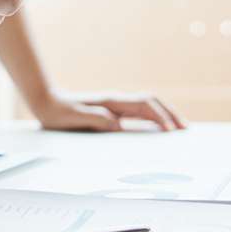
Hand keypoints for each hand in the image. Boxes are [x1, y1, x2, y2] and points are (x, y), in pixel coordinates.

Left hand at [29, 92, 186, 131]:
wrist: (45, 101)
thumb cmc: (57, 112)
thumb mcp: (74, 118)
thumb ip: (95, 119)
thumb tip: (117, 125)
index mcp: (110, 102)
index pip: (144, 106)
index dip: (159, 117)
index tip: (170, 130)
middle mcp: (116, 101)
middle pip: (151, 103)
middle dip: (170, 114)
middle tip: (185, 130)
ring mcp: (114, 105)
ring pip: (147, 107)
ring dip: (164, 116)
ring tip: (178, 130)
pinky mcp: (111, 111)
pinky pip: (138, 113)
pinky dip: (152, 119)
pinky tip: (156, 130)